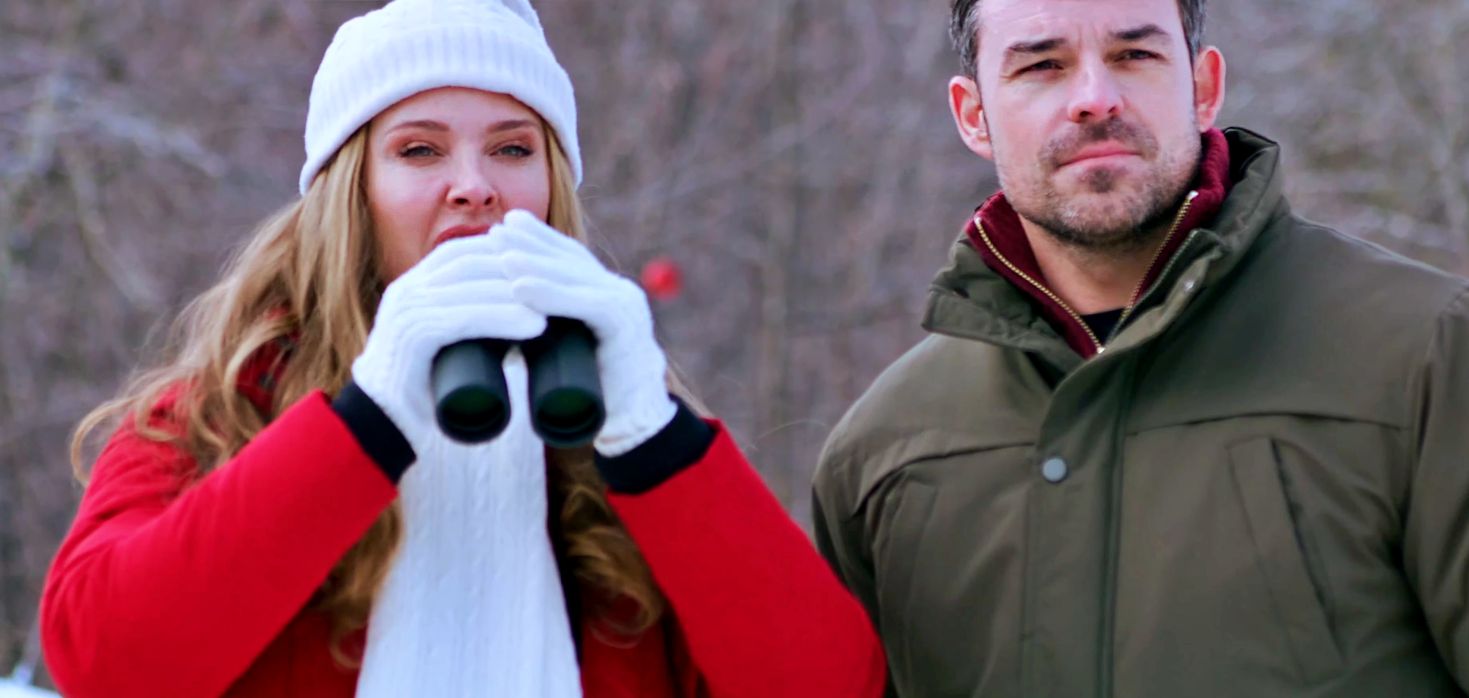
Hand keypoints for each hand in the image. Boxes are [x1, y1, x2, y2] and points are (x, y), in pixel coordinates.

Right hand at [352, 234, 546, 455]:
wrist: (380, 430)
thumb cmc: (421, 393)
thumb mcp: (448, 348)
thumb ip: (473, 328)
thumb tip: (527, 319)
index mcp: (411, 288)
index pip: (462, 252)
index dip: (504, 253)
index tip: (544, 267)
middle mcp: (405, 292)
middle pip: (469, 262)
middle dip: (517, 269)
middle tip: (558, 284)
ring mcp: (405, 313)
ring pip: (470, 287)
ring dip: (519, 293)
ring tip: (558, 306)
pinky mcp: (411, 340)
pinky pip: (463, 319)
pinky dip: (502, 319)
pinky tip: (534, 327)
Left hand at [488, 210, 676, 455]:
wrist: (633, 426)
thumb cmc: (595, 395)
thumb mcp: (565, 352)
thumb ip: (546, 331)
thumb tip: (501, 322)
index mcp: (608, 295)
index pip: (570, 257)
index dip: (539, 239)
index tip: (505, 226)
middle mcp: (621, 294)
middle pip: (571, 259)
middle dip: (533, 243)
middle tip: (497, 232)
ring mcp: (627, 308)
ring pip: (576, 277)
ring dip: (535, 263)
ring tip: (500, 254)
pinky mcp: (625, 329)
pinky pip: (587, 304)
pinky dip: (551, 294)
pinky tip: (520, 287)